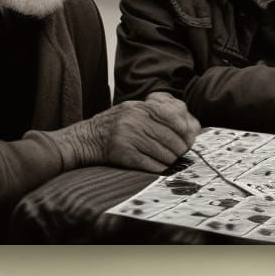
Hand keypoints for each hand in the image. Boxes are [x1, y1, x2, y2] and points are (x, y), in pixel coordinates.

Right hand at [55, 93, 199, 173]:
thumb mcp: (133, 110)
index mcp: (139, 107)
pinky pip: (151, 164)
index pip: (173, 115)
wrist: (84, 139)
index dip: (185, 128)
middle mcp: (134, 120)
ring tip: (167, 160)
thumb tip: (189, 125)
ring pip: (163, 153)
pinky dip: (158, 168)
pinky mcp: (124, 154)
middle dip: (179, 149)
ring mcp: (129, 137)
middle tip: (179, 153)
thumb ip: (157, 112)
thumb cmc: (114, 126)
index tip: (187, 137)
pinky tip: (158, 167)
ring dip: (169, 160)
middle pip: (171, 138)